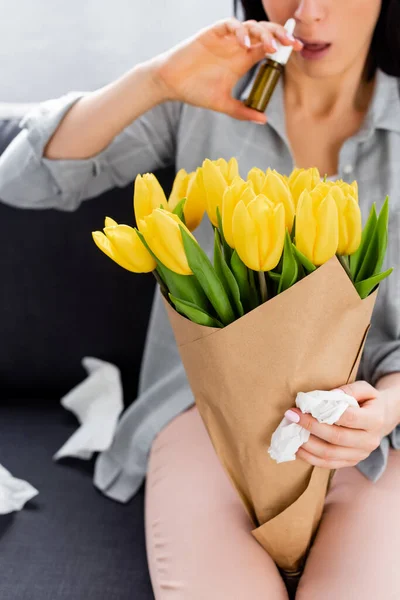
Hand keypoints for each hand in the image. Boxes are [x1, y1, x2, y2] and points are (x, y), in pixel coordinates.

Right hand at [152, 18, 302, 121]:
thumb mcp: (223, 105)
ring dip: (264, 33)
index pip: (268, 47)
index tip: (299, 50)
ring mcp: (226, 38)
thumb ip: (243, 111)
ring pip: (251, 26)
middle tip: (293, 44)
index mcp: (243, 60)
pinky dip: (240, 31)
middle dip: (280, 35)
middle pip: (265, 33)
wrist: (171, 83)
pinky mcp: (213, 32)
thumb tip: (263, 120)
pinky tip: (245, 44)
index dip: (284, 46)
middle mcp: (237, 46)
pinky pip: (231, 25)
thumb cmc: (195, 91)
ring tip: (271, 46)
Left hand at [286, 381, 389, 468]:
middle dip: (310, 427)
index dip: (323, 412)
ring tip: (291, 432)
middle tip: (291, 417)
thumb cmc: (368, 402)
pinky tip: (297, 448)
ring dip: (307, 444)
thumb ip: (350, 390)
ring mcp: (360, 455)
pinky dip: (309, 458)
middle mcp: (369, 441)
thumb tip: (330, 396)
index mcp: (375, 420)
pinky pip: (327, 464)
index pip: (348, 418)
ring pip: (329, 454)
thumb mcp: (365, 389)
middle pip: (336, 437)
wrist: (380, 419)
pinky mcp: (350, 462)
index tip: (300, 406)